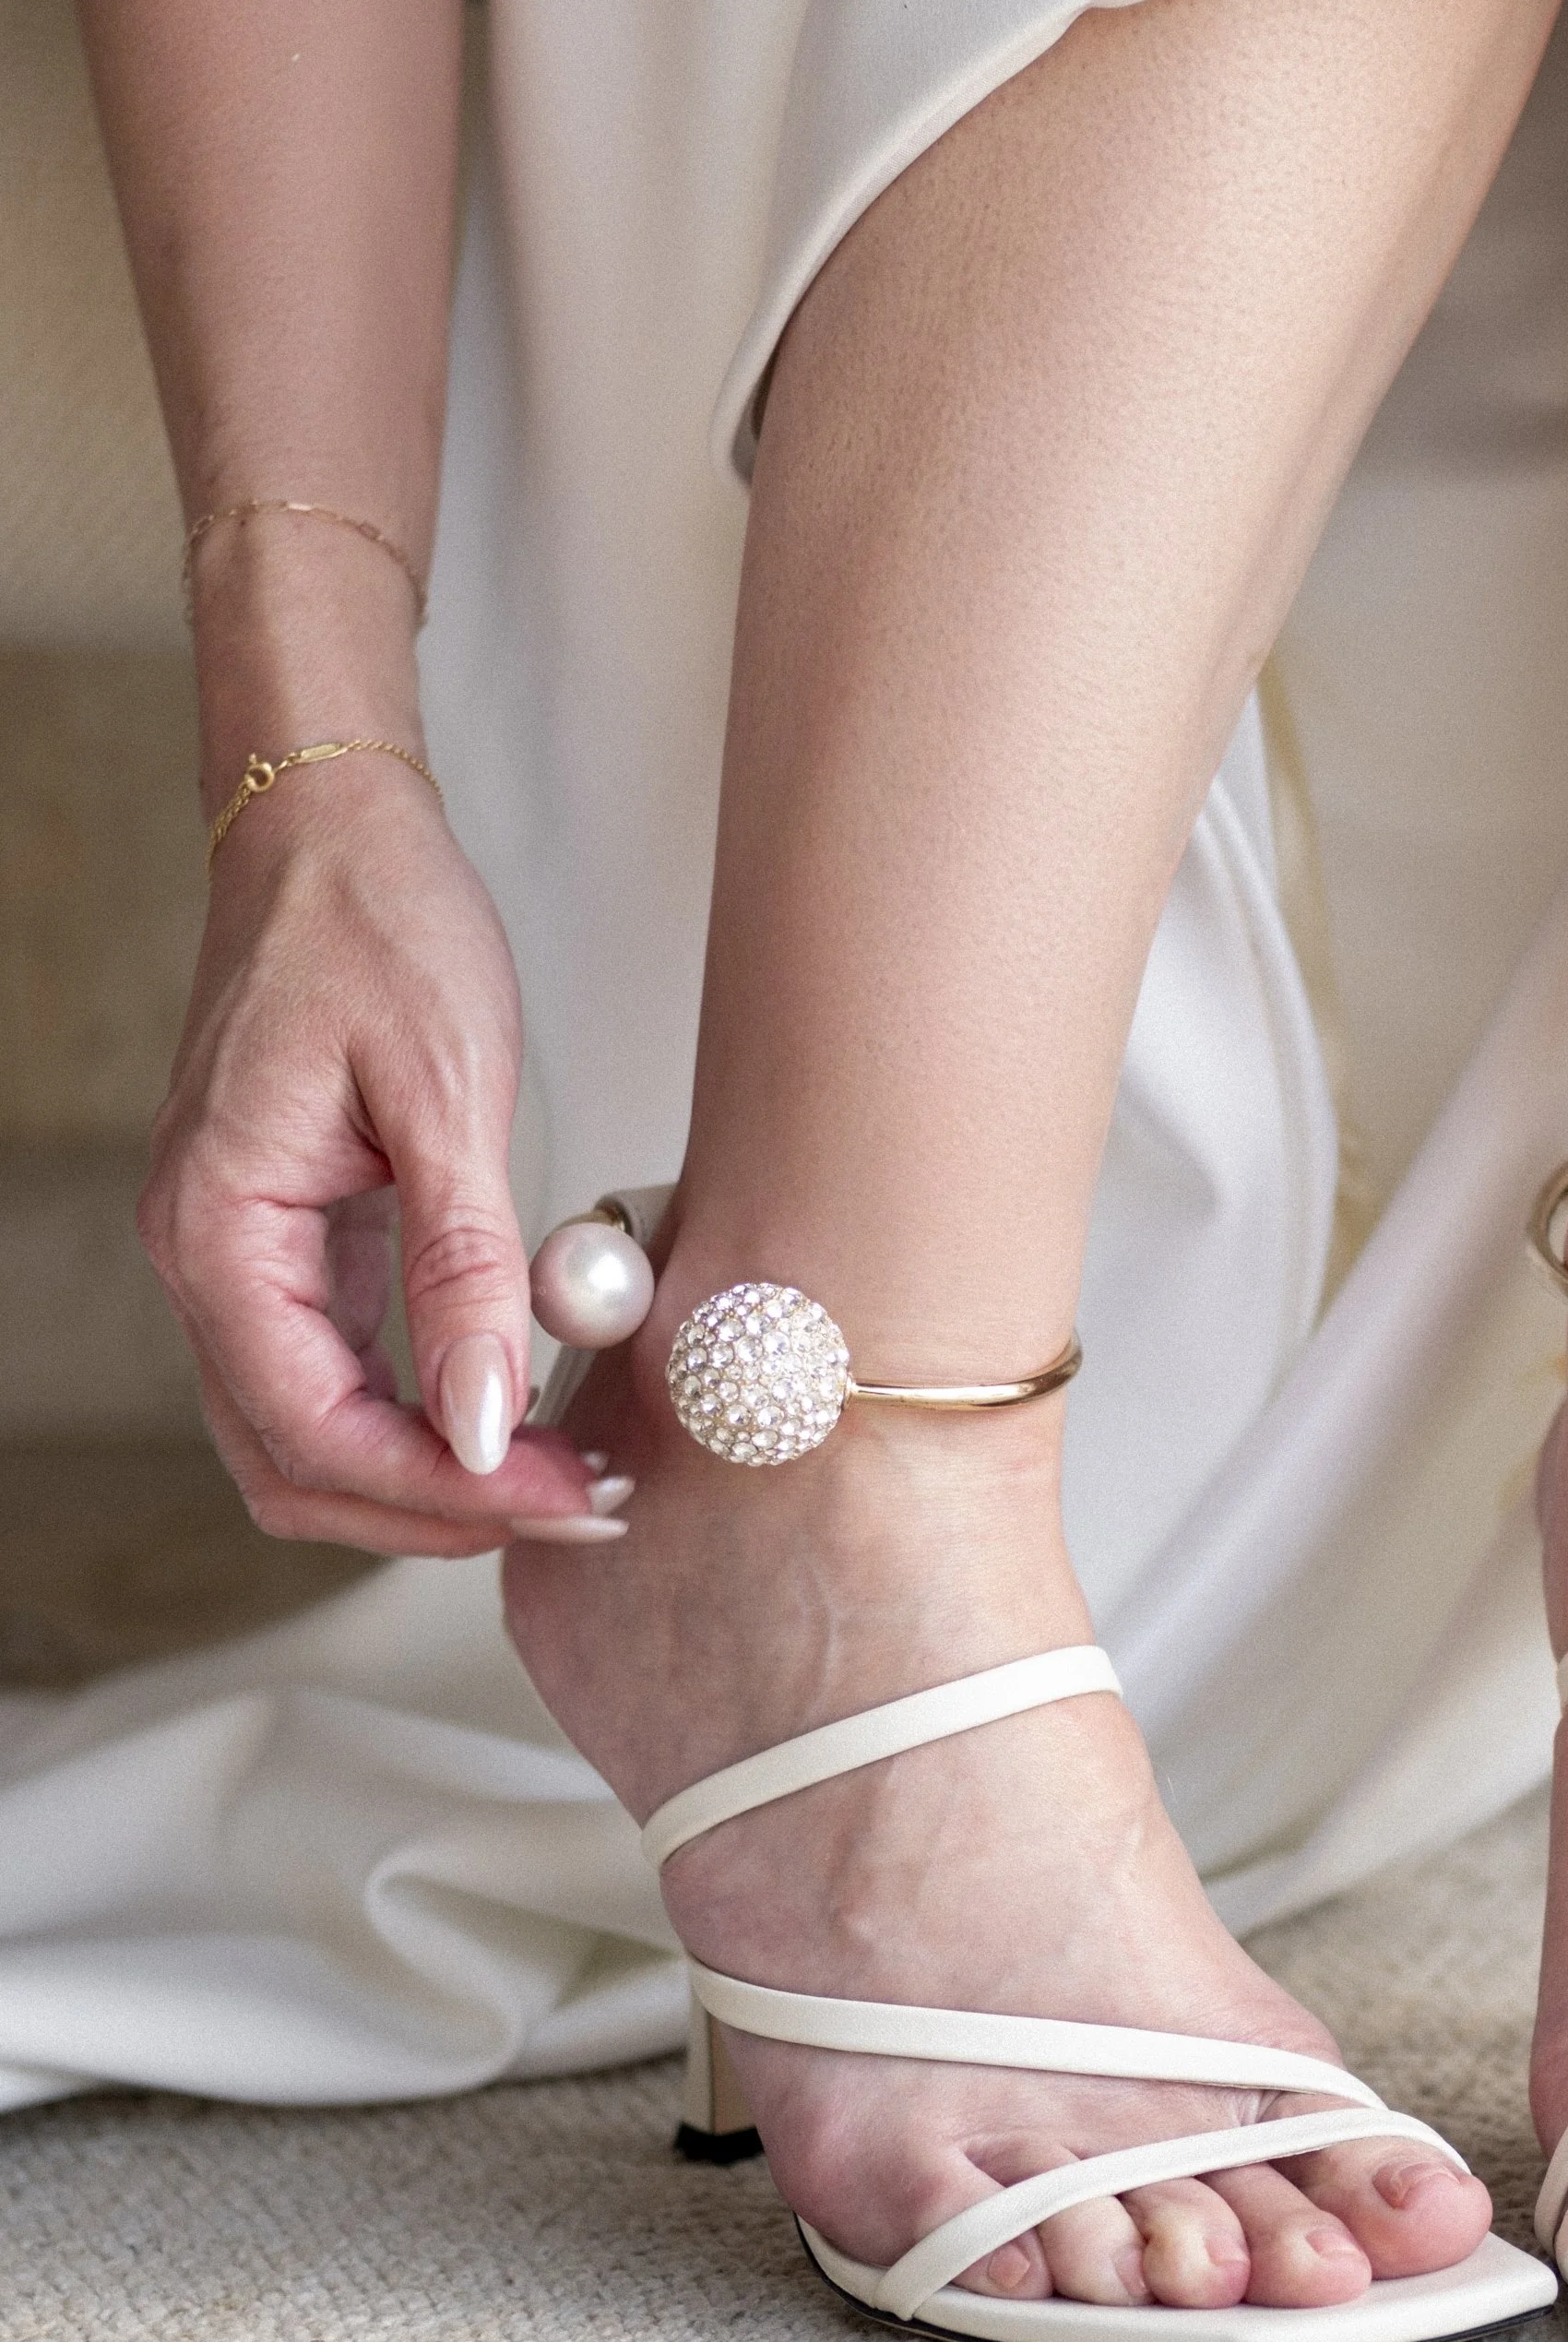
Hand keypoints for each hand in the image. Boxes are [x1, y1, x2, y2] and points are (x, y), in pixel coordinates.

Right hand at [141, 759, 606, 1557]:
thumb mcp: (443, 1089)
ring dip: (431, 1476)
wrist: (331, 834)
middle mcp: (207, 1259)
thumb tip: (484, 1422)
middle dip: (439, 1507)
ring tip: (567, 1472)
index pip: (313, 1429)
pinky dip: (421, 1414)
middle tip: (586, 1504)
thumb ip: (461, 1267)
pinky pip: (337, 1371)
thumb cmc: (374, 923)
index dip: (441, 1490)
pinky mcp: (294, 1242)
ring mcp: (243, 1256)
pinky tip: (519, 1410)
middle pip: (298, 1462)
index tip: (566, 1498)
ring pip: (311, 1435)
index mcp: (219, 1227)